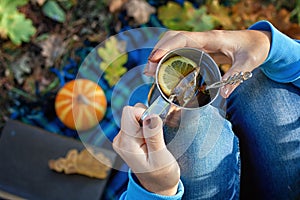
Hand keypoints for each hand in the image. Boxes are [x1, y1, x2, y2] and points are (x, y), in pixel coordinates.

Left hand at [113, 103, 179, 195]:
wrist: (157, 185)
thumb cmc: (161, 174)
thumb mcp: (160, 156)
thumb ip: (154, 135)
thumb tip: (150, 115)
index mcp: (126, 143)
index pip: (129, 112)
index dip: (145, 114)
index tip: (155, 127)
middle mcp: (120, 140)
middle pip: (132, 112)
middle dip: (147, 119)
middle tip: (155, 137)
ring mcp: (122, 139)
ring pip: (135, 116)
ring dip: (147, 124)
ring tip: (153, 141)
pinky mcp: (127, 138)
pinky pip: (136, 123)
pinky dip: (146, 127)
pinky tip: (150, 141)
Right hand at [144, 29, 270, 97]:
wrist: (258, 42)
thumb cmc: (254, 49)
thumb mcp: (249, 63)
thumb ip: (236, 77)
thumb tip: (223, 94)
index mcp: (212, 38)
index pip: (183, 38)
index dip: (167, 47)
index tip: (154, 59)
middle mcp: (203, 38)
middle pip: (173, 38)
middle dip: (158, 52)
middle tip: (149, 71)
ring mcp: (200, 42)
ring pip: (174, 43)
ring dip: (161, 55)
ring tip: (152, 73)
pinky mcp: (200, 49)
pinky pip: (180, 50)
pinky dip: (169, 58)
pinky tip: (165, 71)